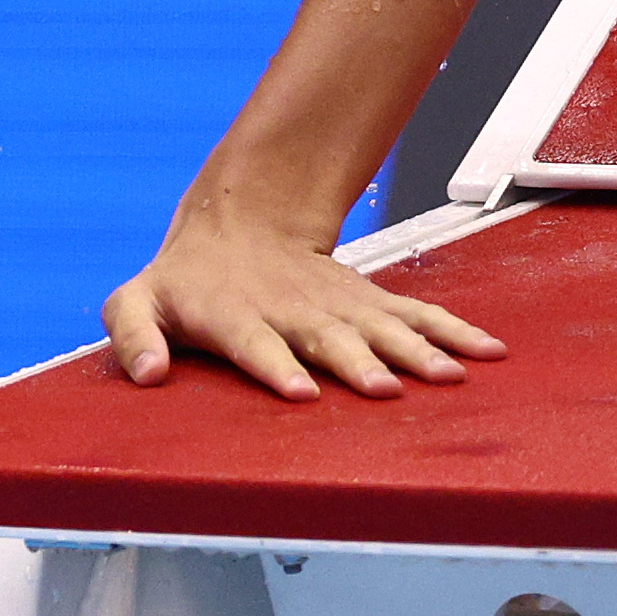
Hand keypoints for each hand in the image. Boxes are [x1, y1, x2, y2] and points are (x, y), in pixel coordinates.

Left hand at [104, 210, 503, 400]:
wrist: (236, 223)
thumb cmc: (182, 280)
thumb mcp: (136, 301)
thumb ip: (131, 335)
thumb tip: (144, 374)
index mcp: (233, 316)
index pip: (255, 344)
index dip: (276, 367)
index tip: (301, 392)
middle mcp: (290, 311)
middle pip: (326, 339)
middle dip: (356, 363)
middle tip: (384, 390)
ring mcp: (334, 305)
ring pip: (379, 326)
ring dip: (415, 351)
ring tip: (449, 377)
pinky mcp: (366, 301)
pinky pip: (414, 314)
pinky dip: (452, 331)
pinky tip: (486, 351)